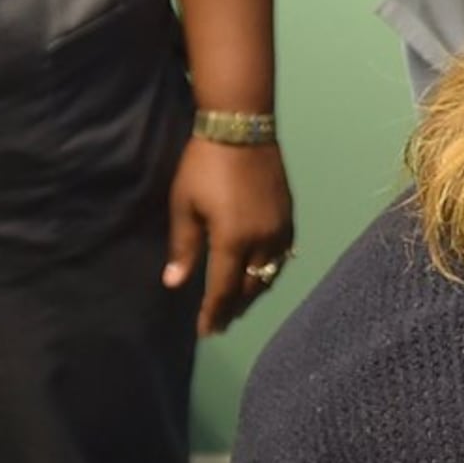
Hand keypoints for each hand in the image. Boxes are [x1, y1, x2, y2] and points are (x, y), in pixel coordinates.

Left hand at [167, 136, 295, 336]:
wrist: (242, 130)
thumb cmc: (203, 167)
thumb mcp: (184, 206)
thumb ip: (183, 248)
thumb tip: (174, 284)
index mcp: (233, 241)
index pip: (223, 290)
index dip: (214, 314)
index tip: (206, 332)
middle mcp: (262, 242)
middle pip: (249, 288)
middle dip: (234, 308)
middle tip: (220, 323)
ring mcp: (280, 229)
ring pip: (269, 275)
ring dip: (252, 292)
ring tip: (238, 304)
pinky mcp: (289, 217)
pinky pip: (281, 256)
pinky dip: (269, 272)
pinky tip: (259, 274)